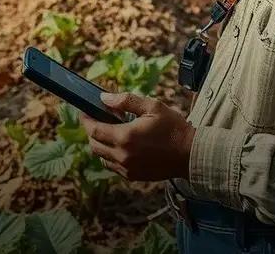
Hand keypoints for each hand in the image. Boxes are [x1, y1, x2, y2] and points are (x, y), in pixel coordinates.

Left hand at [79, 92, 195, 181]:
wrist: (190, 154)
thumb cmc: (173, 128)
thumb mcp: (152, 107)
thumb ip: (126, 101)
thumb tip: (104, 98)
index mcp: (125, 137)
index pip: (94, 130)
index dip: (86, 120)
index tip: (84, 111)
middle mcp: (122, 155)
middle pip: (94, 144)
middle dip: (92, 131)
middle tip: (97, 119)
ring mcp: (127, 168)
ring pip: (101, 157)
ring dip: (100, 144)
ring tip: (110, 132)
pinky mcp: (133, 176)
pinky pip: (112, 166)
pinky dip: (110, 156)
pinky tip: (120, 146)